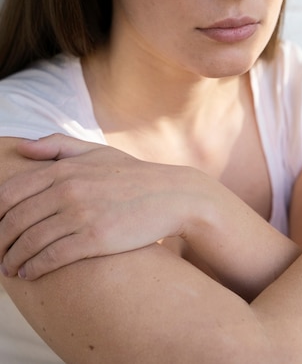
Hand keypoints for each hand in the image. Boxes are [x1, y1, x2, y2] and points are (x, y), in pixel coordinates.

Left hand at [0, 134, 204, 279]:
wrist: (170, 196)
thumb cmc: (130, 174)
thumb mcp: (95, 150)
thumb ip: (56, 145)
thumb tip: (21, 148)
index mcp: (64, 168)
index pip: (10, 192)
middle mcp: (68, 189)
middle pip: (15, 220)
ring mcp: (81, 214)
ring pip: (29, 241)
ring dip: (12, 259)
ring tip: (9, 268)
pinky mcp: (95, 239)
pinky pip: (52, 257)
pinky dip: (34, 268)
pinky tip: (29, 273)